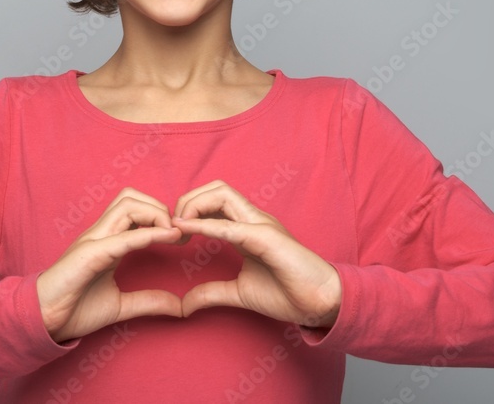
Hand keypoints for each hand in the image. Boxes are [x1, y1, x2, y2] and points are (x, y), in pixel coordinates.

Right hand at [36, 188, 183, 342]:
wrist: (42, 321)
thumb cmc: (74, 309)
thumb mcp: (120, 305)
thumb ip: (148, 302)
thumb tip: (179, 306)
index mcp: (107, 241)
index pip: (134, 209)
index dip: (161, 216)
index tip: (181, 237)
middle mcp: (100, 234)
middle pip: (131, 197)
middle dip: (159, 208)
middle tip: (178, 233)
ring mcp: (93, 241)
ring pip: (126, 205)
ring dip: (155, 214)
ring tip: (172, 234)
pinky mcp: (89, 255)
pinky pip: (121, 237)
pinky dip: (147, 234)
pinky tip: (166, 237)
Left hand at [172, 180, 341, 328]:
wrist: (321, 304)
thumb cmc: (288, 293)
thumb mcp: (239, 293)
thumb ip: (212, 293)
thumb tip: (185, 304)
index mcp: (246, 227)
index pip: (214, 200)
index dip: (188, 210)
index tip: (173, 236)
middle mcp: (253, 219)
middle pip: (215, 188)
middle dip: (187, 200)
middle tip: (174, 229)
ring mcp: (261, 225)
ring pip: (222, 194)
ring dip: (194, 206)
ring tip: (180, 229)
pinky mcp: (268, 238)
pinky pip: (233, 226)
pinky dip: (207, 225)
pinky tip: (188, 230)